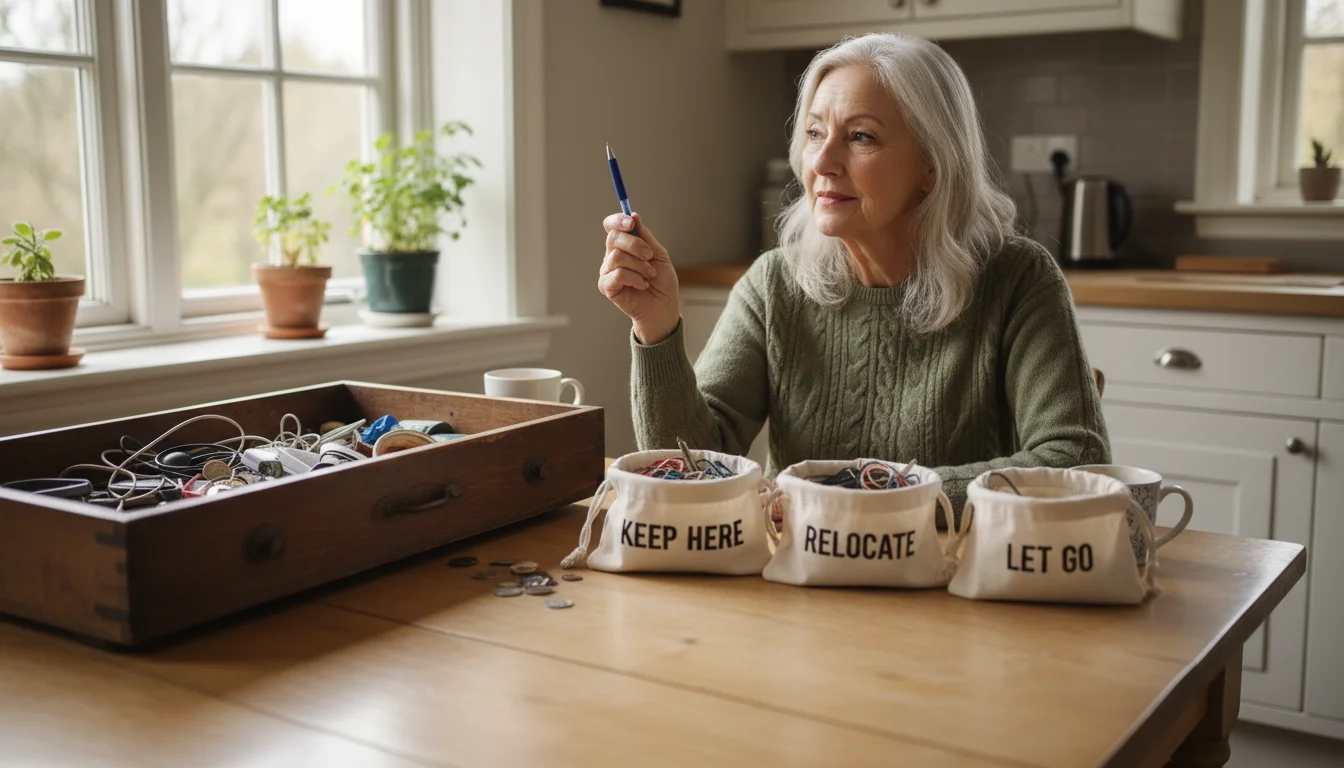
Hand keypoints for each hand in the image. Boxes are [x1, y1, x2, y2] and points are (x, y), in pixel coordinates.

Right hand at [598, 212, 679, 343]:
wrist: (663, 308)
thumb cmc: (662, 283)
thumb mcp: (658, 255)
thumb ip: (646, 237)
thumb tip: (634, 216)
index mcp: (624, 246)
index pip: (611, 227)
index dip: (617, 220)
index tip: (631, 222)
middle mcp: (612, 257)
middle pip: (613, 238)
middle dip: (635, 244)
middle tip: (649, 256)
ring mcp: (608, 272)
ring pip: (617, 256)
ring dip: (639, 265)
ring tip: (649, 275)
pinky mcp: (607, 287)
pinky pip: (618, 274)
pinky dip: (635, 278)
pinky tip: (642, 285)